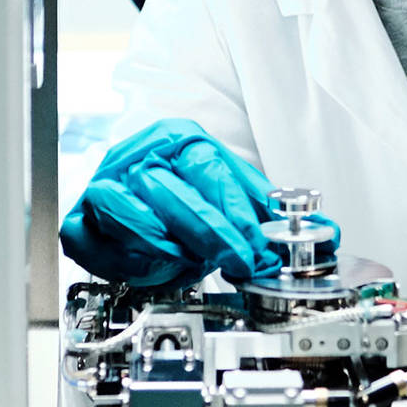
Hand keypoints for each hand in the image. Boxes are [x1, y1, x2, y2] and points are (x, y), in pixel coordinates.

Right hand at [59, 119, 282, 287]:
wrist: (134, 193)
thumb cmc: (184, 196)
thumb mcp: (230, 195)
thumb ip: (269, 211)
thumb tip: (327, 229)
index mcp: (178, 138)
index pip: (208, 168)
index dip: (236, 210)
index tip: (257, 244)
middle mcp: (138, 156)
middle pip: (172, 191)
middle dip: (211, 234)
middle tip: (238, 263)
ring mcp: (105, 185)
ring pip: (128, 211)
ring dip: (164, 245)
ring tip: (190, 264)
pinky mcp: (79, 218)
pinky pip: (90, 240)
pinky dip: (119, 259)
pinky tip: (145, 267)